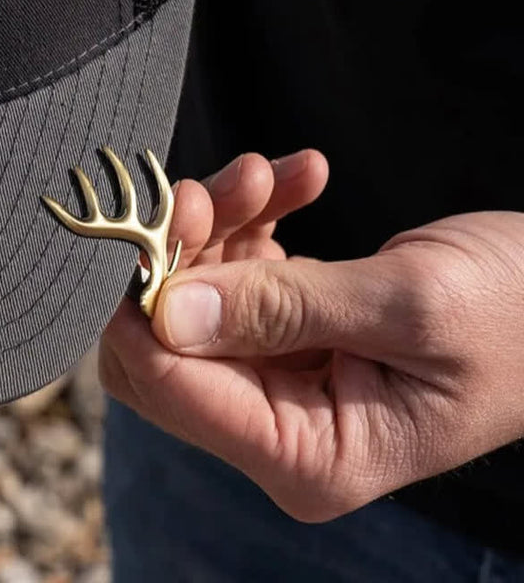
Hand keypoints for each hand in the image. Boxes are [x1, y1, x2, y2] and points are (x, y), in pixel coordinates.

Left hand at [100, 151, 523, 521]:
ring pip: (197, 298)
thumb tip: (170, 313)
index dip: (141, 309)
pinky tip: (298, 179)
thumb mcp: (408, 306)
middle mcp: (282, 428)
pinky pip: (240, 274)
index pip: (173, 390)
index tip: (149, 226)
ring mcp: (281, 379)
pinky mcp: (290, 332)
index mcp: (308, 455)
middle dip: (177, 259)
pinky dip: (256, 221)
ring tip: (269, 171)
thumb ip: (284, 311)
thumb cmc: (519, 313)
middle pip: (169, 346)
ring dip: (221, 226)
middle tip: (209, 193)